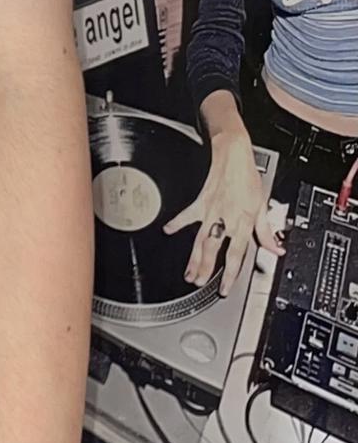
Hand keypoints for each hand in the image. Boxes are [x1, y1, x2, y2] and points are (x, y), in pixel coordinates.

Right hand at [164, 127, 278, 293]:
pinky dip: (176, 223)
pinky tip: (168, 231)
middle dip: (205, 269)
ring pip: (200, 239)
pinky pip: (187, 216)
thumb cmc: (248, 177)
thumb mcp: (263, 205)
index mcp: (243, 221)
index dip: (230, 274)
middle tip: (197, 284)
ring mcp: (211, 211)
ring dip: (192, 257)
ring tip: (187, 272)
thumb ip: (267, 230)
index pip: (236, 254)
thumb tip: (275, 247)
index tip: (224, 288)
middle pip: (213, 249)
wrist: (234, 155)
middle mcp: (226, 218)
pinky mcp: (200, 202)